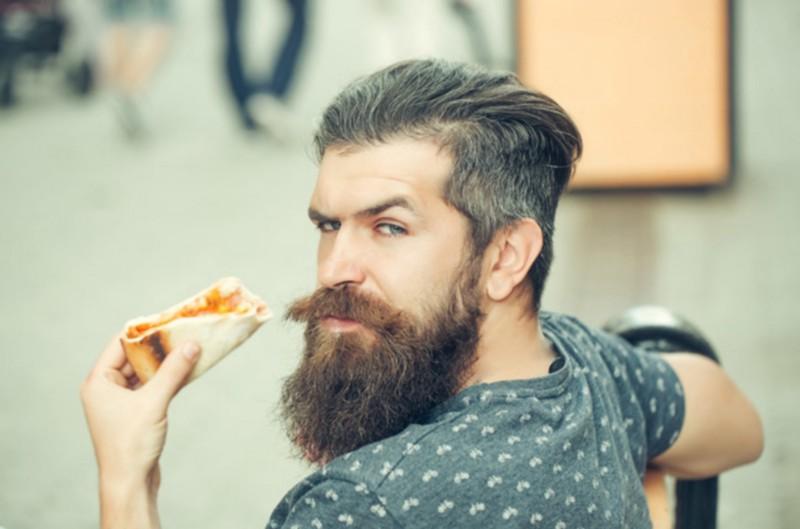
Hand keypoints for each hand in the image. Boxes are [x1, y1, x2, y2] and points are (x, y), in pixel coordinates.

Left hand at [80, 335, 199, 527]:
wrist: (130, 482)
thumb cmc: (131, 444)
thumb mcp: (154, 402)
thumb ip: (173, 371)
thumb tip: (191, 345)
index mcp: (98, 382)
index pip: (120, 344)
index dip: (143, 332)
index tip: (167, 320)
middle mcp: (106, 389)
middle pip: (134, 358)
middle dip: (159, 347)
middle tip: (183, 332)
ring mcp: (121, 402)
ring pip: (146, 373)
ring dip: (167, 364)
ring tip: (189, 348)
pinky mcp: (135, 413)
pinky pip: (153, 387)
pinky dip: (169, 379)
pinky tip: (187, 370)